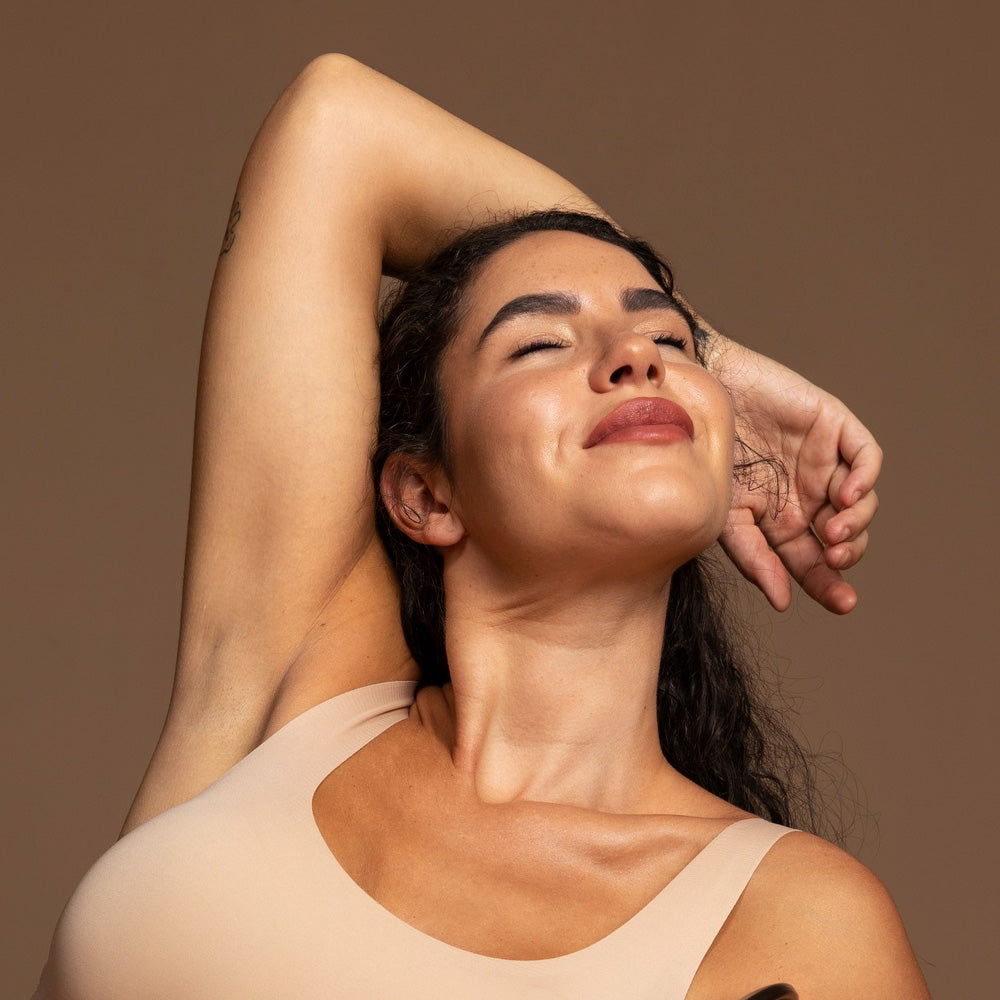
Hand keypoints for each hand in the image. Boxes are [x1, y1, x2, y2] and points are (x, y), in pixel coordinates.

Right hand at [706, 336, 880, 613]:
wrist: (698, 398)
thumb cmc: (705, 456)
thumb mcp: (725, 517)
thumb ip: (755, 559)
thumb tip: (783, 602)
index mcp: (779, 521)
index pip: (813, 562)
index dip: (829, 585)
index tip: (843, 604)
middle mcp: (806, 495)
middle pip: (844, 538)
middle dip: (846, 555)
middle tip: (834, 558)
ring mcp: (823, 461)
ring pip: (862, 502)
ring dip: (856, 523)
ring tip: (834, 531)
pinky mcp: (832, 426)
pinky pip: (865, 457)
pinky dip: (866, 478)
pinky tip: (848, 495)